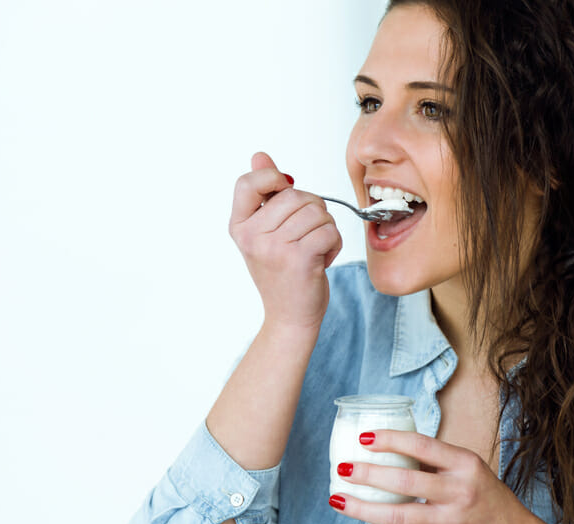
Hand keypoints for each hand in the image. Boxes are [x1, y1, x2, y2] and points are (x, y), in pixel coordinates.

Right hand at [229, 152, 342, 330]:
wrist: (290, 317)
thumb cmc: (282, 273)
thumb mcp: (266, 232)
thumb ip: (264, 194)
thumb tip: (260, 155)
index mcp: (238, 226)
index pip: (249, 182)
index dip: (272, 179)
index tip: (285, 193)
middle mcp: (251, 236)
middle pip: (296, 195)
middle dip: (313, 211)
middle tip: (306, 236)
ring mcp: (273, 247)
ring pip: (317, 212)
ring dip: (325, 229)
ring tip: (314, 249)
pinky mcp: (299, 258)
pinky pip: (329, 230)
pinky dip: (334, 244)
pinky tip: (322, 260)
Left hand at [329, 430, 534, 523]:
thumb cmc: (484, 496)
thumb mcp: (468, 469)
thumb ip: (435, 461)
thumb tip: (390, 447)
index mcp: (465, 464)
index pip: (422, 446)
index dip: (391, 440)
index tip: (365, 437)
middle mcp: (458, 491)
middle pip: (405, 481)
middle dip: (369, 474)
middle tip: (343, 466)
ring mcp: (448, 520)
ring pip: (398, 514)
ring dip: (363, 506)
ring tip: (339, 496)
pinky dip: (378, 520)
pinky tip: (360, 512)